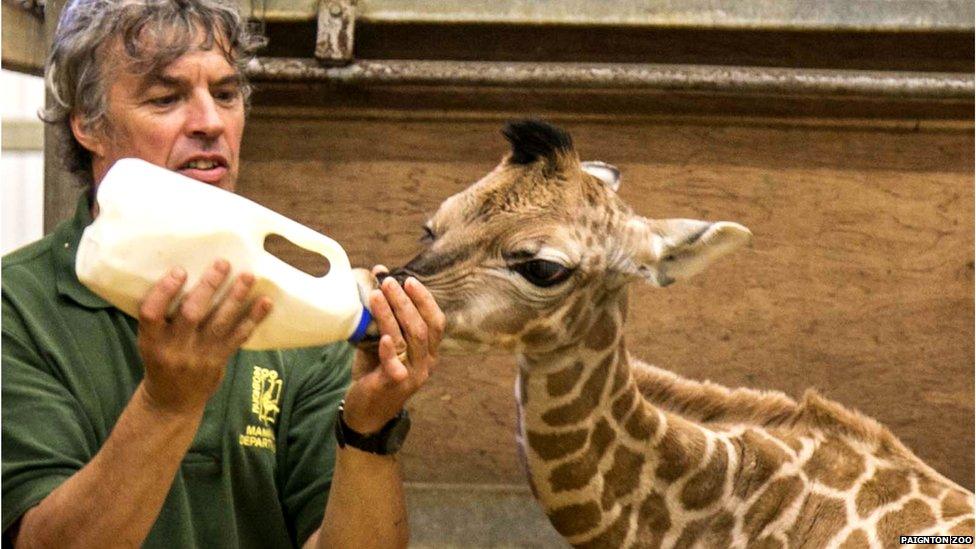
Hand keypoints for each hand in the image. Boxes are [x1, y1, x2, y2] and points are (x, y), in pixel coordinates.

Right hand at [137, 260, 271, 414]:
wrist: (171, 403)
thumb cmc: (161, 362)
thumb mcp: (150, 342)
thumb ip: (163, 318)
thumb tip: (186, 276)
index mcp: (150, 340)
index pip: (151, 313)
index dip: (164, 291)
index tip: (180, 270)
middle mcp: (174, 348)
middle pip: (191, 313)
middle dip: (208, 286)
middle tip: (223, 263)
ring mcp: (198, 356)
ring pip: (219, 322)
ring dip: (235, 297)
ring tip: (248, 276)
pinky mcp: (218, 361)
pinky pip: (238, 337)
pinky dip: (253, 318)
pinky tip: (265, 302)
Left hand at [342, 266, 444, 433]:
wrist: (366, 412)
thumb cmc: (376, 372)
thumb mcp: (385, 344)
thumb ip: (385, 321)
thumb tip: (376, 285)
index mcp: (429, 351)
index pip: (436, 321)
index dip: (425, 299)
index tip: (409, 280)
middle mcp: (426, 363)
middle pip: (422, 327)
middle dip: (405, 302)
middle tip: (388, 282)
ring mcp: (412, 375)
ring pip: (409, 340)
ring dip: (391, 315)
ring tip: (375, 295)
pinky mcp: (394, 386)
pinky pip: (394, 366)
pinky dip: (389, 350)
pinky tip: (383, 338)